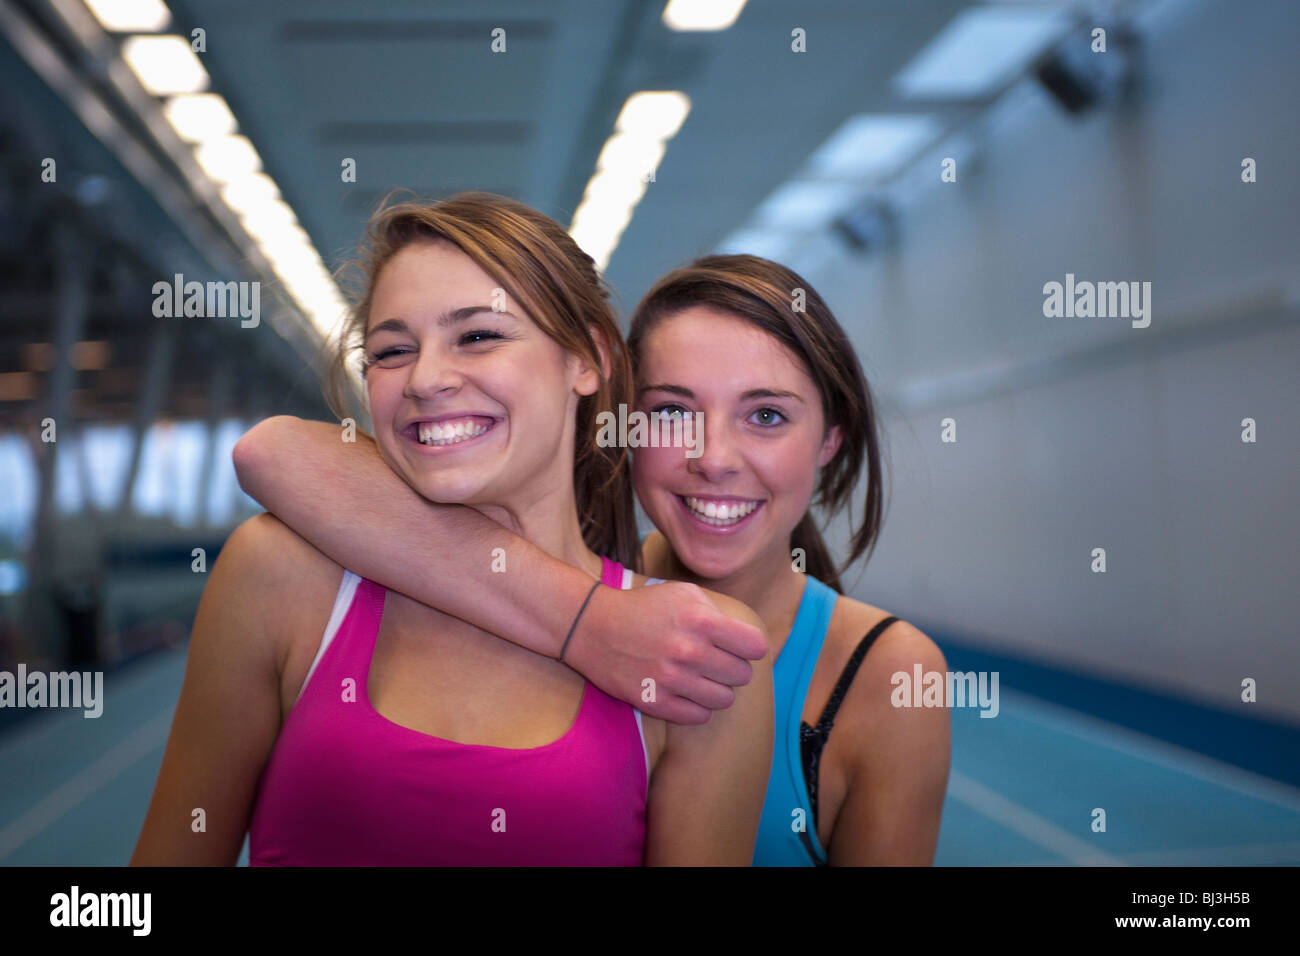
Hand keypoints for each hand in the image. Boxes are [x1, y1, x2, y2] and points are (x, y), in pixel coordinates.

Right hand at [565, 581, 767, 723]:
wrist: (591, 626)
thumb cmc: (644, 608)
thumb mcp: (684, 593)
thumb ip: (718, 613)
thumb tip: (747, 638)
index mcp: (701, 620)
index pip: (756, 647)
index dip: (751, 647)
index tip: (739, 646)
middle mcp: (689, 651)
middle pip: (742, 675)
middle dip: (733, 667)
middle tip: (715, 661)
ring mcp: (671, 679)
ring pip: (723, 700)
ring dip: (717, 689)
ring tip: (701, 678)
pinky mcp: (654, 701)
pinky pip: (698, 717)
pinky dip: (697, 707)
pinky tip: (686, 692)